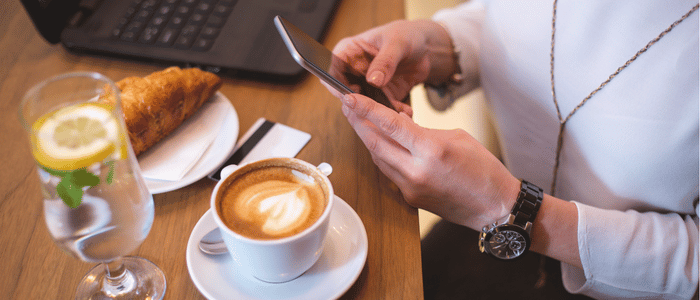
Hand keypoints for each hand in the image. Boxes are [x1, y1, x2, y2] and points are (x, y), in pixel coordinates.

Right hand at [324, 20, 458, 115]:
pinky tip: (403, 110)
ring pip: (362, 104)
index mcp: (350, 51)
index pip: (332, 69)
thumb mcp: (397, 43)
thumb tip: (372, 80)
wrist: (426, 48)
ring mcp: (366, 85)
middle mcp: (354, 70)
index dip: (337, 84)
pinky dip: (391, 112)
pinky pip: (380, 109)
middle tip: (374, 107)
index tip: (352, 93)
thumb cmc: (407, 36)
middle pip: (344, 91)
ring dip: (377, 111)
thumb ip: (385, 61)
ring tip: (394, 111)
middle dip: (358, 103)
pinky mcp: (380, 96)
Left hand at [340, 93, 520, 229]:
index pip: (390, 125)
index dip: (366, 109)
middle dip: (357, 122)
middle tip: (347, 107)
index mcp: (431, 150)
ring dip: (366, 138)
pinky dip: (382, 154)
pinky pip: (388, 171)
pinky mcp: (410, 197)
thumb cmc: (483, 170)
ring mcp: (411, 187)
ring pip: (378, 158)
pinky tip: (380, 143)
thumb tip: (399, 124)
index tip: (349, 98)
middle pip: (375, 142)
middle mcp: (416, 170)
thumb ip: (423, 130)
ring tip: (359, 121)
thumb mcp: (457, 137)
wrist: (494, 207)